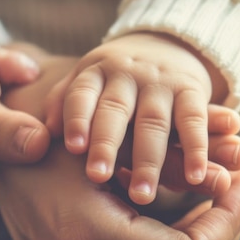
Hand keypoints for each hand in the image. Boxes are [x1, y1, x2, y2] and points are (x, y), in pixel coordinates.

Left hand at [3, 55, 239, 197]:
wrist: (164, 43)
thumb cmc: (115, 79)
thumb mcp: (87, 80)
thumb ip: (64, 103)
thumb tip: (43, 131)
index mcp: (94, 73)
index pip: (81, 94)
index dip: (76, 118)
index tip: (72, 148)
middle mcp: (126, 74)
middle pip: (114, 110)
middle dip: (106, 143)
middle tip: (97, 177)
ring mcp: (160, 82)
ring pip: (153, 122)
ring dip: (149, 159)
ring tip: (141, 196)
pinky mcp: (192, 90)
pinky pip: (194, 121)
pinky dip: (197, 149)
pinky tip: (196, 177)